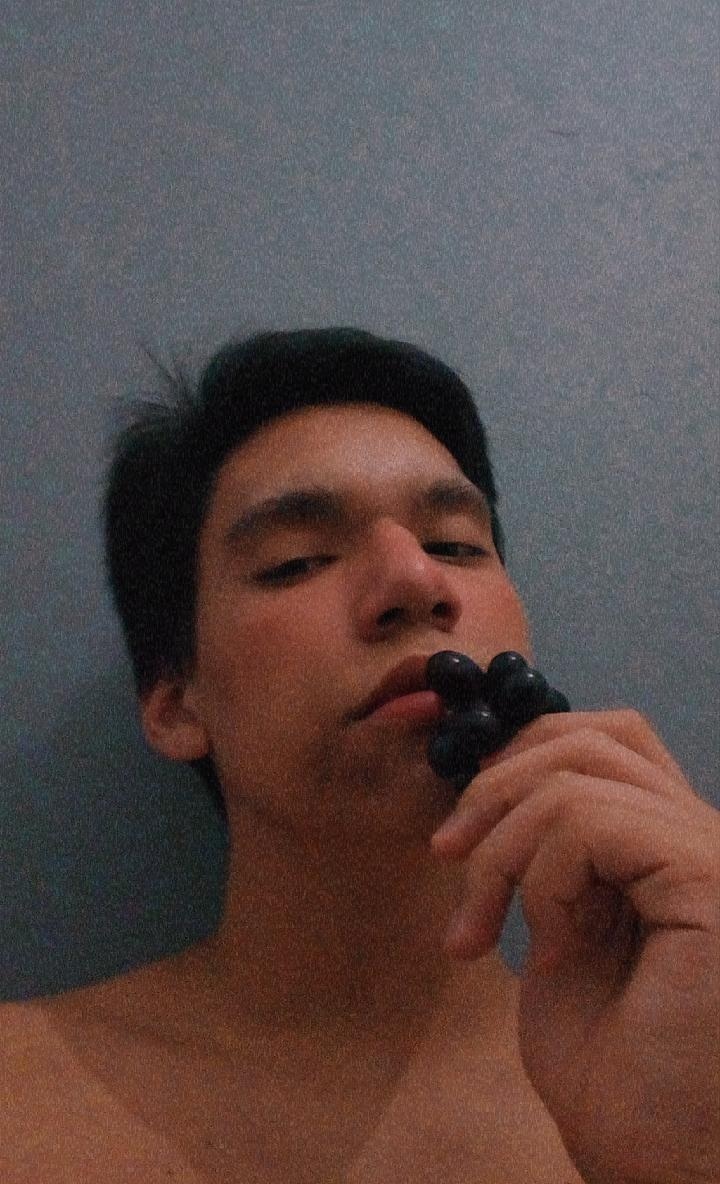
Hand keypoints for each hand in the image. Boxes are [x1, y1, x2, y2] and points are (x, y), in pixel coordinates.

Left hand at [430, 709, 719, 1183]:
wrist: (654, 1164)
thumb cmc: (611, 1070)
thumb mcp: (563, 933)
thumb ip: (551, 853)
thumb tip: (499, 782)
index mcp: (677, 847)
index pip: (606, 740)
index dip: (520, 759)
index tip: (459, 831)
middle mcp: (708, 837)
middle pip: (594, 735)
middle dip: (497, 782)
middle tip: (445, 851)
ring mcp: (715, 853)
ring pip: (579, 771)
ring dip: (502, 845)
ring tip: (477, 927)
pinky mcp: (709, 878)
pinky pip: (588, 820)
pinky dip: (539, 876)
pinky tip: (546, 950)